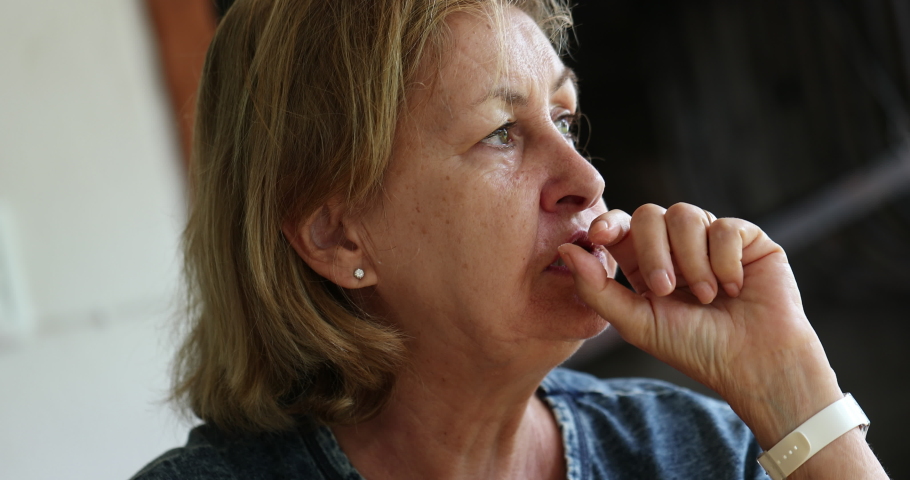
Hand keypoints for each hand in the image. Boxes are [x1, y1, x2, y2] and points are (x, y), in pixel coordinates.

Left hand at [558, 203, 841, 445]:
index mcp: (645, 263)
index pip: (620, 226)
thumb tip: (566, 249)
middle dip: (653, 251)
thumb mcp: (637, 323)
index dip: (607, 223)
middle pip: (649, 215)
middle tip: (667, 289)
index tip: (599, 236)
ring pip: (686, 215)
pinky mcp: (746, 238)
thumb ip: (596, 288)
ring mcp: (711, 238)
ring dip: (692, 261)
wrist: (754, 362)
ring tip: (707, 297)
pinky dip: (725, 261)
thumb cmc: (695, 347)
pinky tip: (735, 289)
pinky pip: (725, 227)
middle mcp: (676, 246)